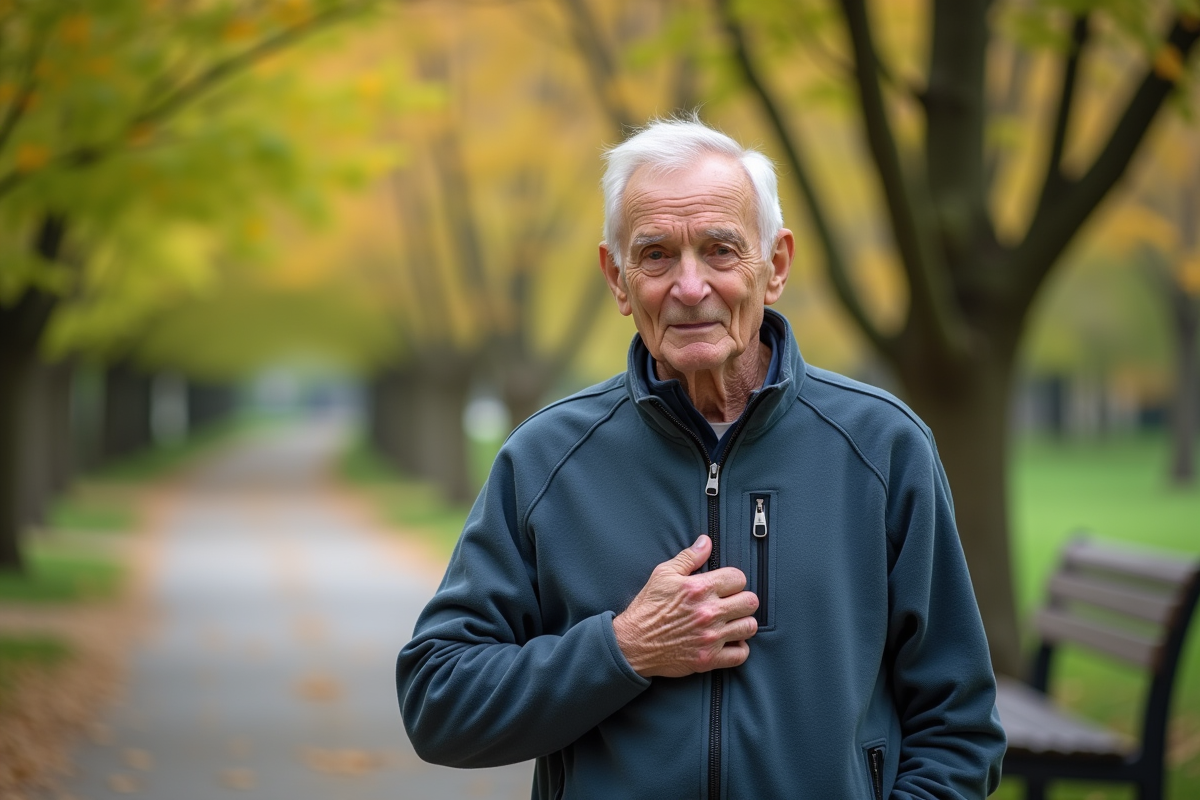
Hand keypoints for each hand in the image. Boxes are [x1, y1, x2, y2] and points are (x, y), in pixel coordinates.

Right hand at [612, 535, 758, 677]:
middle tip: (732, 603)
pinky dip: (739, 648)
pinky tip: (730, 641)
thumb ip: (689, 557)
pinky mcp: (709, 659)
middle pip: (750, 602)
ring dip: (743, 623)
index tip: (726, 585)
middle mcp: (709, 612)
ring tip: (732, 621)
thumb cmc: (647, 608)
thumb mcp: (663, 574)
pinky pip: (741, 654)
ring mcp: (711, 637)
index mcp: (699, 588)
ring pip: (749, 627)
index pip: (738, 578)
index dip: (734, 579)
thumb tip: (706, 542)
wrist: (633, 643)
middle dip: (742, 599)